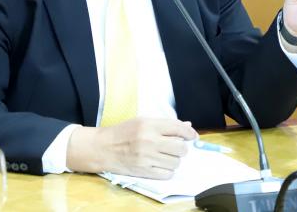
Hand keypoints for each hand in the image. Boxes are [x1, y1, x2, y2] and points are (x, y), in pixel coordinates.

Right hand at [67, 118, 196, 178]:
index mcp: (149, 125)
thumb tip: (187, 125)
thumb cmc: (122, 132)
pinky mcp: (144, 171)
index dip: (189, 133)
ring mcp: (147, 157)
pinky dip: (167, 170)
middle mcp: (149, 140)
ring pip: (176, 162)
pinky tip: (160, 164)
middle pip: (181, 148)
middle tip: (175, 147)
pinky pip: (167, 174)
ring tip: (165, 156)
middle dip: (182, 148)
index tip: (193, 136)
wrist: (103, 148)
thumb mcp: (142, 121)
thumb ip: (164, 124)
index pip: (178, 128)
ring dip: (174, 160)